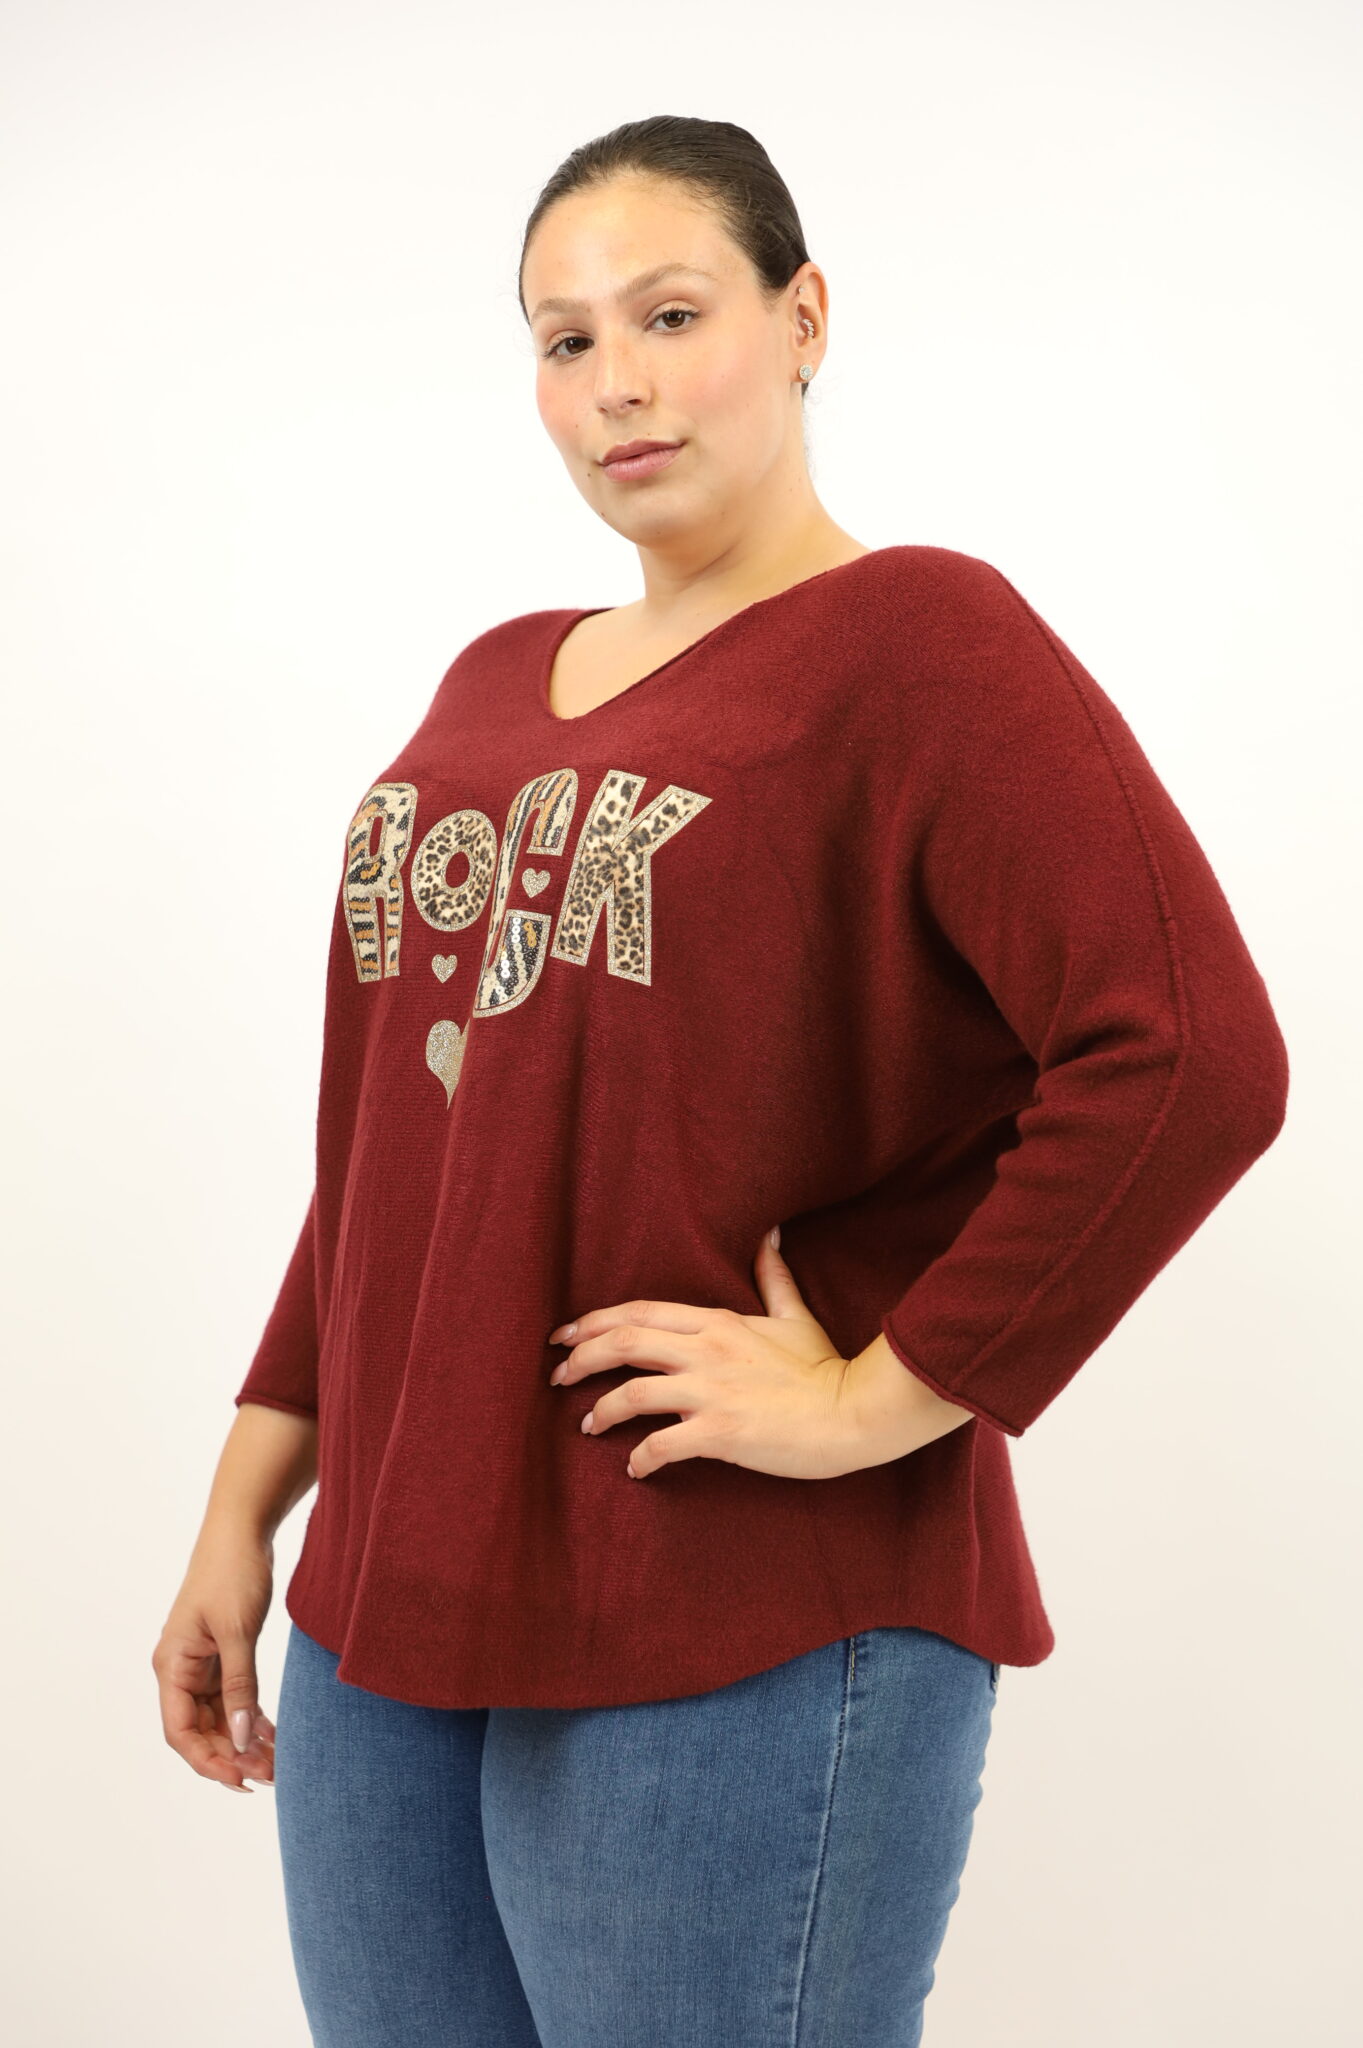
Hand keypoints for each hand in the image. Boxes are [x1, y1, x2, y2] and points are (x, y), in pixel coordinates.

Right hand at [152, 1530, 277, 1792]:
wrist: (243, 1528)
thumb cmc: (233, 1571)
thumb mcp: (237, 1631)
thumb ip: (239, 1686)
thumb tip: (238, 1738)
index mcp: (173, 1665)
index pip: (180, 1731)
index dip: (208, 1760)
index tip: (241, 1780)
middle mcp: (181, 1669)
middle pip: (200, 1730)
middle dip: (232, 1755)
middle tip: (272, 1774)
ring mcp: (202, 1663)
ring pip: (219, 1717)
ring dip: (243, 1741)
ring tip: (277, 1763)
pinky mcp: (222, 1653)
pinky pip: (233, 1698)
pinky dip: (250, 1717)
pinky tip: (273, 1735)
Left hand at [547, 1225, 964, 1480]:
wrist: (853, 1413)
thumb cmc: (823, 1369)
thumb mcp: (794, 1317)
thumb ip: (774, 1278)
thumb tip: (771, 1235)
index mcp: (716, 1322)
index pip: (638, 1313)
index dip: (593, 1322)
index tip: (564, 1335)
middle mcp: (706, 1351)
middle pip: (622, 1344)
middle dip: (579, 1359)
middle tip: (557, 1377)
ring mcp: (711, 1392)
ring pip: (631, 1394)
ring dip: (600, 1411)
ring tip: (588, 1425)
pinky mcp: (720, 1433)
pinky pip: (661, 1445)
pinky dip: (640, 1458)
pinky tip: (635, 1469)